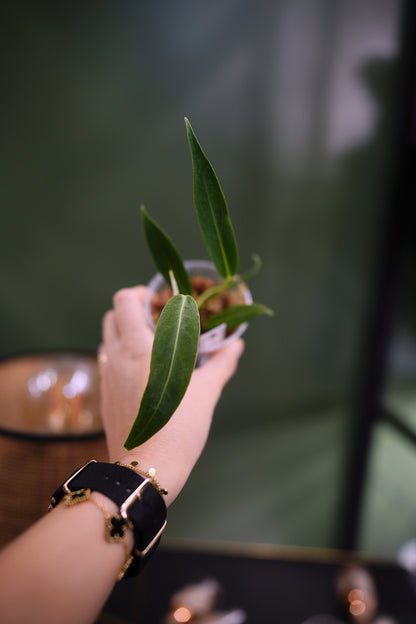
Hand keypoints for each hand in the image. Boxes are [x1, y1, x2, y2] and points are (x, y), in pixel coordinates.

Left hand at [99, 286, 243, 505]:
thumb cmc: (179, 427)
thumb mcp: (206, 392)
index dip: (138, 293)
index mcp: (139, 347)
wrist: (147, 469)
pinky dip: (122, 356)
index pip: (124, 300)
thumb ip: (222, 363)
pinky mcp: (105, 396)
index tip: (158, 299)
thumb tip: (238, 345)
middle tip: (157, 319)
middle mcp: (116, 357)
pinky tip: (145, 373)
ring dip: (125, 333)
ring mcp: (107, 377)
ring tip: (153, 345)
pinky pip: (108, 363)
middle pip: (111, 316)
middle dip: (132, 310)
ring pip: (108, 340)